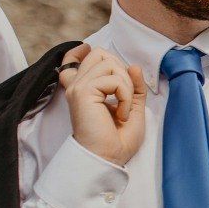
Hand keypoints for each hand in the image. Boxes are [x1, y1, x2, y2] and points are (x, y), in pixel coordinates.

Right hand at [61, 44, 146, 166]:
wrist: (108, 158)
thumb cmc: (117, 139)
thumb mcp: (132, 107)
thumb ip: (133, 86)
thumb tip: (134, 66)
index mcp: (85, 90)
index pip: (74, 60)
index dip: (81, 51)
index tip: (85, 49)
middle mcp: (78, 86)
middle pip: (99, 54)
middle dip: (121, 70)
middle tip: (125, 96)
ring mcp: (78, 87)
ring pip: (108, 62)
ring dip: (126, 85)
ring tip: (123, 108)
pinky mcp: (83, 92)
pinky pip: (113, 79)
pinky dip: (125, 95)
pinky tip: (121, 114)